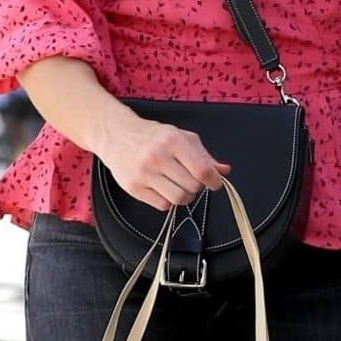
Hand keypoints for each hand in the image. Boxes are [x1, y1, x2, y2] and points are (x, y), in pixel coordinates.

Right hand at [94, 108, 228, 210]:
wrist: (116, 135)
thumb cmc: (152, 136)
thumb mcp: (180, 137)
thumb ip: (204, 155)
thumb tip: (223, 171)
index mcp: (172, 140)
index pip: (202, 169)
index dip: (214, 181)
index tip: (215, 183)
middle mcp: (157, 156)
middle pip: (193, 186)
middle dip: (197, 186)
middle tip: (191, 180)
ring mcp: (144, 173)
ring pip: (179, 199)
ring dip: (185, 196)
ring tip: (179, 186)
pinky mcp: (134, 188)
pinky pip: (163, 206)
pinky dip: (168, 201)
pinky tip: (164, 188)